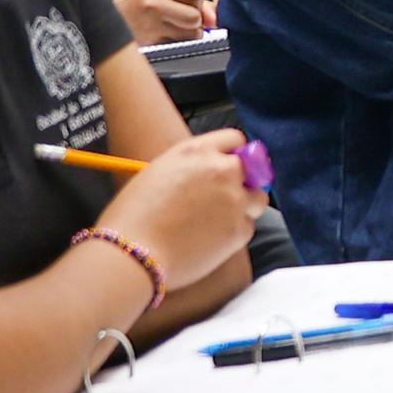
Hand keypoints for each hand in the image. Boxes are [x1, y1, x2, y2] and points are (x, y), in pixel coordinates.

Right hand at [96, 129, 262, 292]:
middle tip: (226, 197)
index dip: (234, 154)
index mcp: (197, 151)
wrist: (134, 253)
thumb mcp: (159, 171)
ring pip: (258, 199)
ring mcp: (234, 200)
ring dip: (245, 207)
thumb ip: (191, 166)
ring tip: (219, 221)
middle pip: (253, 169)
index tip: (232, 165)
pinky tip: (211, 240)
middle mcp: (221, 170)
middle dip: (243, 181)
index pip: (235, 139)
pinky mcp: (239, 230)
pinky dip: (235, 233)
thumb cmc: (134, 216)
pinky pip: (248, 227)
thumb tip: (207, 173)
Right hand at [118, 0, 214, 45]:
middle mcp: (154, 5)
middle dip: (195, 23)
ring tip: (172, 32)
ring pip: (191, 35)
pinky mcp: (150, 46)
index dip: (197, 3)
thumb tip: (215, 19)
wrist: (107, 23)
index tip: (188, 7)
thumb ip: (192, 2)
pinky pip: (179, 48)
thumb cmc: (140, 9)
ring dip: (188, 37)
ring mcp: (151, 27)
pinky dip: (178, 46)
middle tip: (180, 23)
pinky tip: (165, 41)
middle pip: (196, 17)